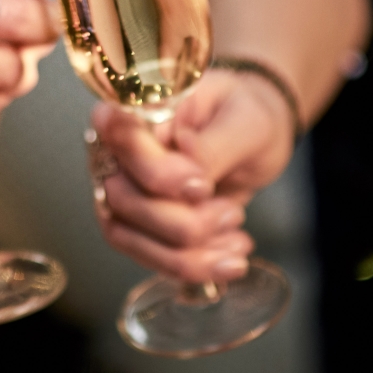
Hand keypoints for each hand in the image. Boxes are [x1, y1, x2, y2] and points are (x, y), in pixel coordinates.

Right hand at [89, 69, 296, 281]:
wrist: (255, 139)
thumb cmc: (246, 117)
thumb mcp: (245, 123)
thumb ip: (212, 147)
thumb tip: (186, 170)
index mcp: (138, 107)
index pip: (121, 138)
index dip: (157, 172)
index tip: (201, 187)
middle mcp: (117, 149)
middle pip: (123, 198)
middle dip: (184, 221)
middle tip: (232, 213)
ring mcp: (122, 189)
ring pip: (130, 237)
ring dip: (189, 254)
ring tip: (235, 238)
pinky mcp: (135, 224)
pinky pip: (149, 257)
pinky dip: (192, 265)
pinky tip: (229, 257)